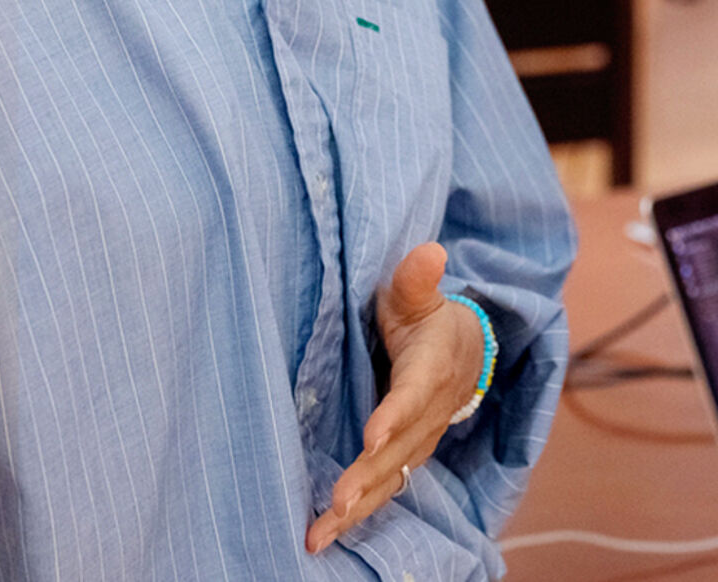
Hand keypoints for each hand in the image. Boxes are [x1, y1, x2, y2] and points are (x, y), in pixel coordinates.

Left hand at [305, 242, 482, 555]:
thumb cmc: (428, 316)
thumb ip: (418, 279)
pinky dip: (357, 513)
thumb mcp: (420, 293)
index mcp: (429, 371)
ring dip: (355, 508)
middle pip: (396, 451)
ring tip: (319, 534)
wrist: (465, 349)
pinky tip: (324, 535)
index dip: (394, 415)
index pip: (412, 395)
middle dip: (365, 478)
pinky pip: (383, 487)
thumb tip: (430, 250)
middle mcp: (426, 414)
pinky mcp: (405, 455)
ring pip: (388, 479)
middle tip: (334, 503)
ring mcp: (417, 441)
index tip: (372, 434)